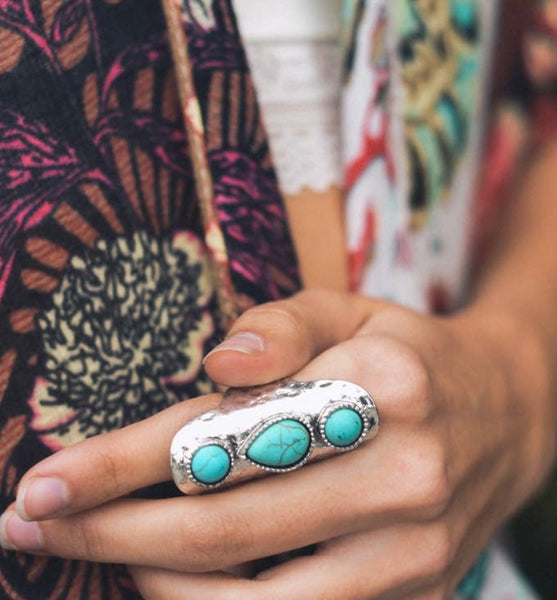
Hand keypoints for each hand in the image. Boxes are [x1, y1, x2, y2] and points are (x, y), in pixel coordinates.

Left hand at [0, 291, 552, 599]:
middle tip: (34, 522)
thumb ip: (281, 325)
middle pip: (226, 527)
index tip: (46, 481)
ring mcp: (413, 554)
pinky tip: (177, 580)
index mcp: (382, 385)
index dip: (124, 462)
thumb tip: (214, 366)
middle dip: (113, 533)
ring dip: (156, 585)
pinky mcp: (416, 599)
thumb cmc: (408, 352)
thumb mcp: (351, 308)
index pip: (228, 432)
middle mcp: (401, 477)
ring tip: (103, 553)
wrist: (506, 416)